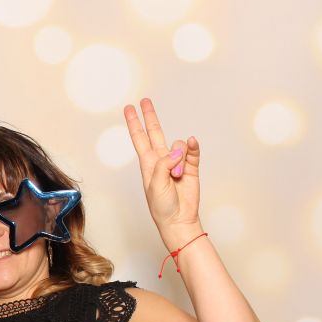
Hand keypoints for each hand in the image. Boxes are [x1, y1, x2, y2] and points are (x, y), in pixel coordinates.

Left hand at [124, 98, 202, 248]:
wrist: (179, 220)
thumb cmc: (162, 206)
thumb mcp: (155, 185)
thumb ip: (164, 165)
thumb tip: (178, 149)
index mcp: (148, 164)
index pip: (139, 138)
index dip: (134, 123)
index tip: (129, 108)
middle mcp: (161, 160)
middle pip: (155, 133)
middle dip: (150, 117)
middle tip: (145, 101)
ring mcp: (177, 162)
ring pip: (179, 145)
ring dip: (179, 157)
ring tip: (177, 175)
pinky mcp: (191, 167)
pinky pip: (193, 151)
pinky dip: (193, 147)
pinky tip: (193, 143)